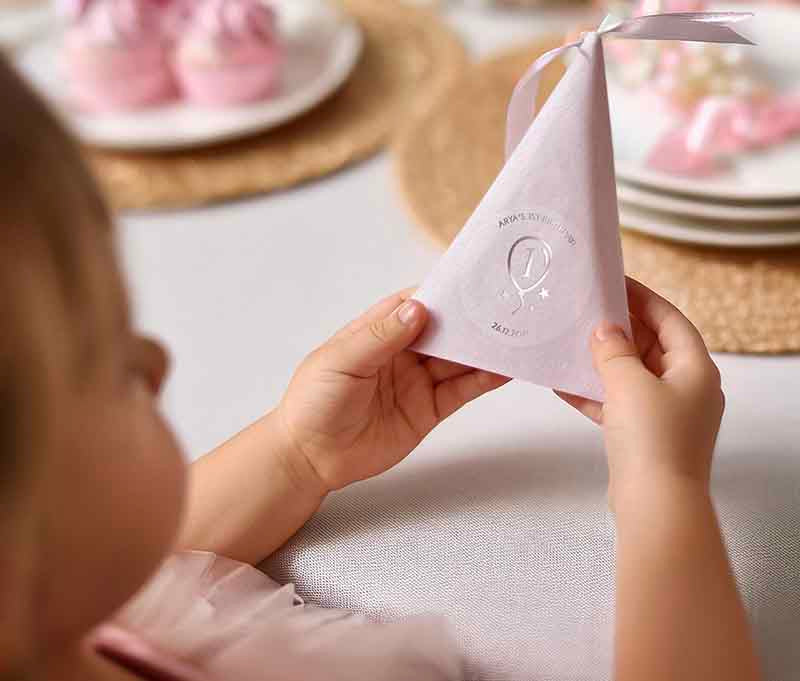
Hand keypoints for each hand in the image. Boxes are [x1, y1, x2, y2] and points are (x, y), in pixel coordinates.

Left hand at [275, 289, 508, 494]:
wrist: (311, 458)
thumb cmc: (313, 403)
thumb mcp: (340, 362)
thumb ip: (379, 337)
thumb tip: (417, 309)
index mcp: (376, 331)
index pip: (415, 304)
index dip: (442, 293)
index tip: (472, 283)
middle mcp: (401, 352)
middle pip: (443, 330)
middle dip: (471, 321)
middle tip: (503, 309)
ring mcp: (416, 380)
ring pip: (458, 359)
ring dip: (483, 350)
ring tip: (513, 337)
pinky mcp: (428, 409)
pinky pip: (461, 390)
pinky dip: (483, 380)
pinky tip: (503, 370)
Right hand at [557, 277, 723, 505]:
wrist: (655, 504)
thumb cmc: (652, 439)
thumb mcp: (629, 383)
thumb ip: (613, 350)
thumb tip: (605, 330)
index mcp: (695, 370)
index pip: (670, 320)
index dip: (643, 298)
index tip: (616, 283)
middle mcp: (686, 389)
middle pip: (651, 346)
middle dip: (619, 329)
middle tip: (587, 310)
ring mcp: (665, 414)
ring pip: (631, 375)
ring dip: (603, 361)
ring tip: (572, 342)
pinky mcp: (643, 436)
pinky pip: (617, 404)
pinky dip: (593, 393)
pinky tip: (563, 384)